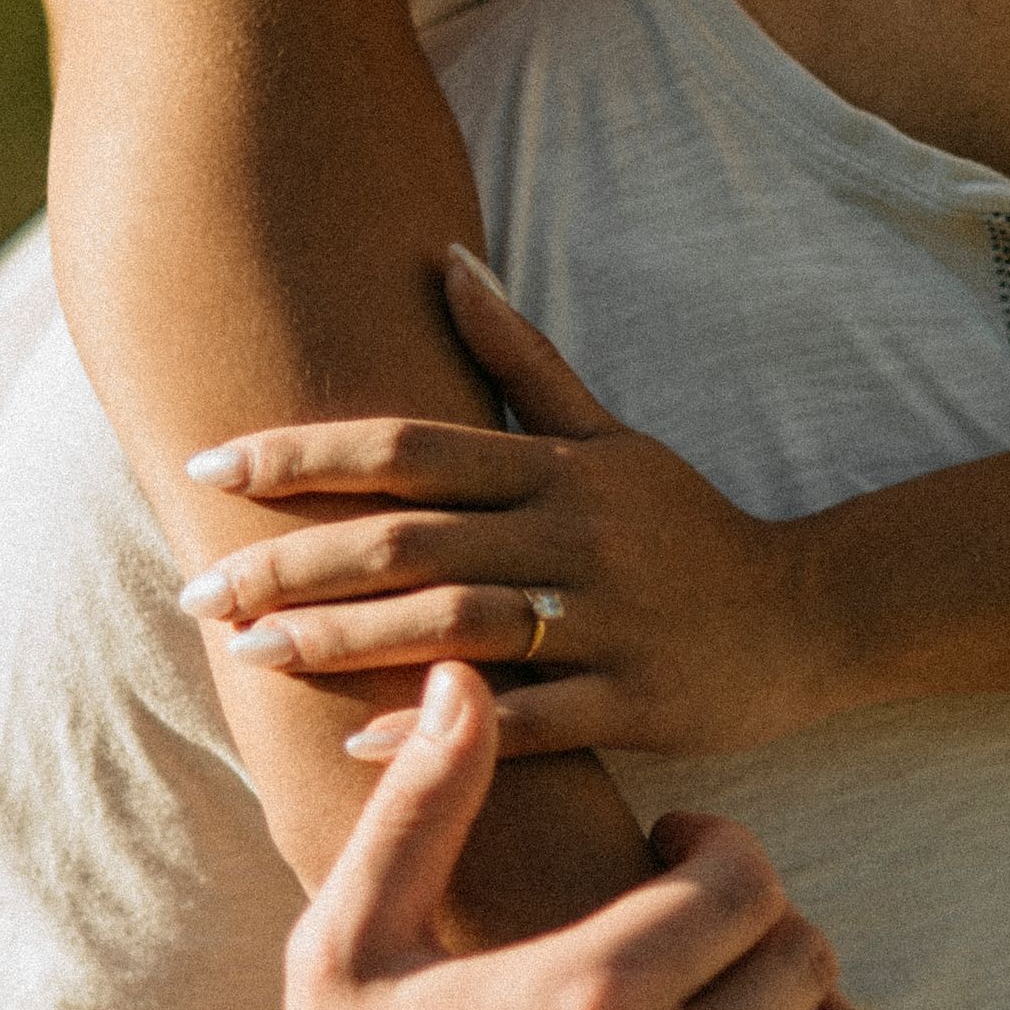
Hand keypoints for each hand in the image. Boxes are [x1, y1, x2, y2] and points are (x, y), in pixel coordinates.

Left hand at [181, 246, 829, 758]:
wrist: (811, 614)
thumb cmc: (686, 526)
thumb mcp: (610, 435)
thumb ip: (521, 356)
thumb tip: (444, 259)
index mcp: (555, 466)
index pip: (407, 446)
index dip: (304, 455)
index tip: (208, 468)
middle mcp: (573, 532)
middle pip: (410, 537)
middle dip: (293, 561)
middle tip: (199, 588)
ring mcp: (605, 618)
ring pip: (454, 623)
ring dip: (343, 641)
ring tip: (252, 654)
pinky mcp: (634, 701)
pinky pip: (525, 719)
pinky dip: (438, 731)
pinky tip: (356, 749)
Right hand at [198, 662, 890, 1009]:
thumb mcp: (348, 945)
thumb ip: (423, 804)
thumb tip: (463, 678)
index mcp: (584, 1001)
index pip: (746, 881)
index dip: (722, 848)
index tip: (675, 854)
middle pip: (804, 957)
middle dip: (761, 924)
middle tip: (700, 932)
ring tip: (734, 1007)